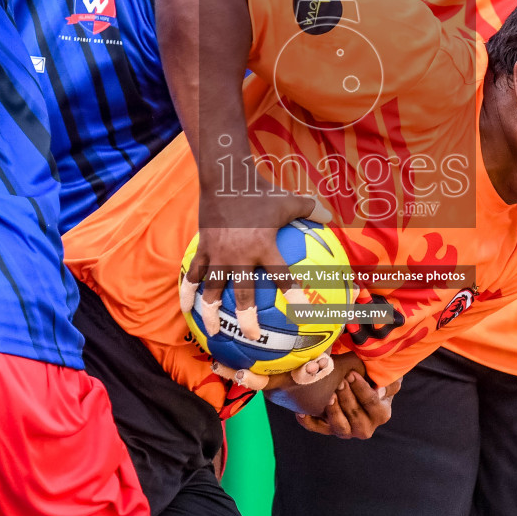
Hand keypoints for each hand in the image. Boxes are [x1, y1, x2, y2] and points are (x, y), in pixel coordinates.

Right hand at [183, 185, 331, 347]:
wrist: (225, 178)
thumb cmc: (260, 190)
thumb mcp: (289, 200)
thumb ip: (310, 210)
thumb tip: (330, 218)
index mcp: (265, 247)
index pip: (283, 277)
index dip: (295, 296)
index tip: (303, 315)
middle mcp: (240, 256)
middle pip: (244, 295)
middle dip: (248, 320)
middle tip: (253, 337)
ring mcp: (218, 254)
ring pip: (213, 291)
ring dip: (212, 313)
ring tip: (213, 331)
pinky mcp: (203, 249)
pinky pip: (193, 275)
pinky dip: (188, 292)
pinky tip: (185, 307)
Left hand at [296, 372, 401, 439]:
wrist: (358, 389)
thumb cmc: (373, 381)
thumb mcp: (387, 379)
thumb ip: (389, 384)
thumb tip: (379, 391)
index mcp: (381, 414)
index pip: (371, 402)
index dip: (361, 388)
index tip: (351, 374)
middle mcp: (365, 427)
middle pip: (355, 414)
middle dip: (346, 397)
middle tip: (339, 381)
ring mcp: (346, 431)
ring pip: (339, 427)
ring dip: (333, 411)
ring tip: (328, 396)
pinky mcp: (329, 430)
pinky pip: (318, 429)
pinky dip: (309, 422)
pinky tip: (302, 412)